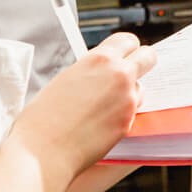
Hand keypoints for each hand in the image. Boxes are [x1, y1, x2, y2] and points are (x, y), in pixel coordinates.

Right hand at [8, 33, 156, 178]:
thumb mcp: (66, 78)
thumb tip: (103, 72)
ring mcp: (127, 100)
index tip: (123, 54)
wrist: (42, 151)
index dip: (126, 48)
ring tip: (103, 106)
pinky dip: (122, 115)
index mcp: (100, 59)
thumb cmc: (44, 116)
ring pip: (141, 88)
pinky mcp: (128, 123)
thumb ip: (91, 71)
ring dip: (130, 92)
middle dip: (142, 62)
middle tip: (130, 71)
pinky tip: (101, 123)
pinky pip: (132, 112)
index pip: (128, 40)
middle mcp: (119, 76)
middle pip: (148, 57)